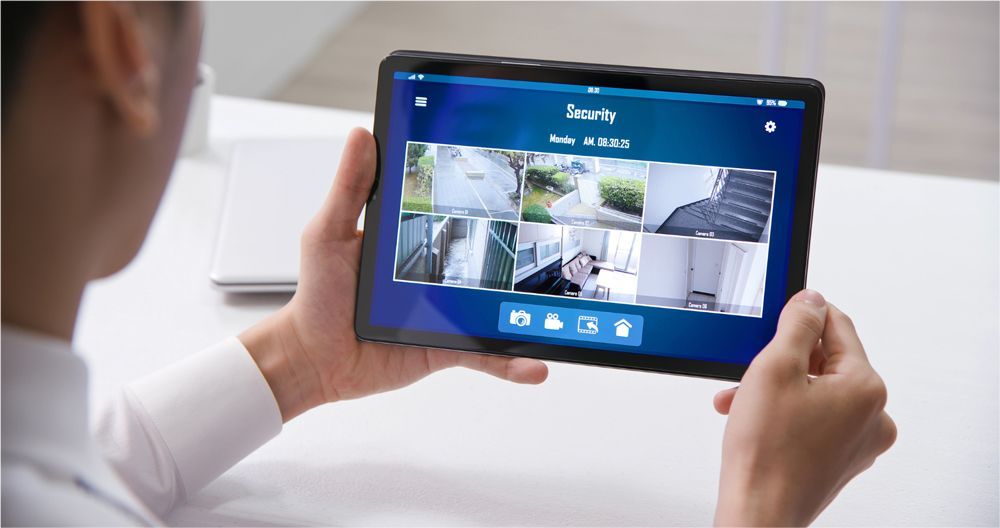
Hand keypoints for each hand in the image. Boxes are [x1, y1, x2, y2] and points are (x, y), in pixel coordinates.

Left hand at [241, 128, 547, 420]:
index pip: (456, 208)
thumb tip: (363, 135)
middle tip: (557, 239)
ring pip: (498, 308)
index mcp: (413, 236)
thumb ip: (350, 189)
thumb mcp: (329, 233)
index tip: (516, 174)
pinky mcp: (447, 345)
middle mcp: (437, 271)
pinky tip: (534, 367)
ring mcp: (446, 310)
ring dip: (528, 314)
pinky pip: (485, 354)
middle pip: (490, 258)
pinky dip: (510, 363)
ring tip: (557, 312)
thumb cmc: (317, 295)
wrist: (313, 358)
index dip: (485, 192)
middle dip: (523, 251)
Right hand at [713, 290, 895, 525]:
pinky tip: (755, 419)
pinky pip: (815, 418)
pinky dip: (785, 413)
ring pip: (815, 391)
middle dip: (781, 360)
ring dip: (777, 388)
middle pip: (826, 361)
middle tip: (748, 370)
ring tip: (742, 400)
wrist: (758, 512)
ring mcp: (859, 441)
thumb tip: (811, 300)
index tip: (777, 314)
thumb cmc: (766, 452)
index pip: (838, 326)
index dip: (802, 315)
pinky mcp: (841, 459)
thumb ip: (797, 324)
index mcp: (867, 388)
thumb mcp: (774, 367)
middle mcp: (873, 416)